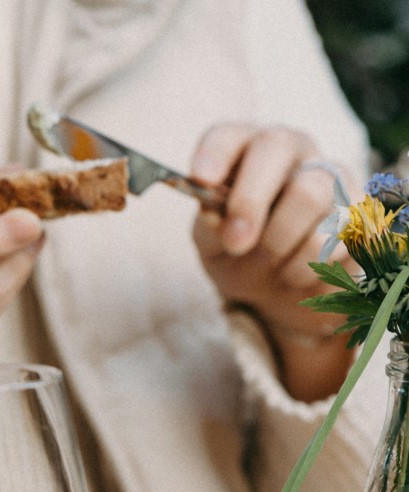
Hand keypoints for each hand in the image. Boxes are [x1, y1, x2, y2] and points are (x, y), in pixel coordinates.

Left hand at [190, 123, 356, 400]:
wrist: (281, 288)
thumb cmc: (240, 253)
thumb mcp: (213, 243)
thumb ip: (209, 225)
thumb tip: (214, 213)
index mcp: (246, 152)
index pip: (228, 136)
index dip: (214, 153)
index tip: (200, 178)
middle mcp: (292, 151)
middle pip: (276, 146)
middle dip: (250, 198)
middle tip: (236, 242)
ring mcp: (331, 175)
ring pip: (309, 192)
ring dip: (278, 242)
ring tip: (268, 262)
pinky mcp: (359, 211)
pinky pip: (335, 232)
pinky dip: (305, 265)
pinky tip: (295, 272)